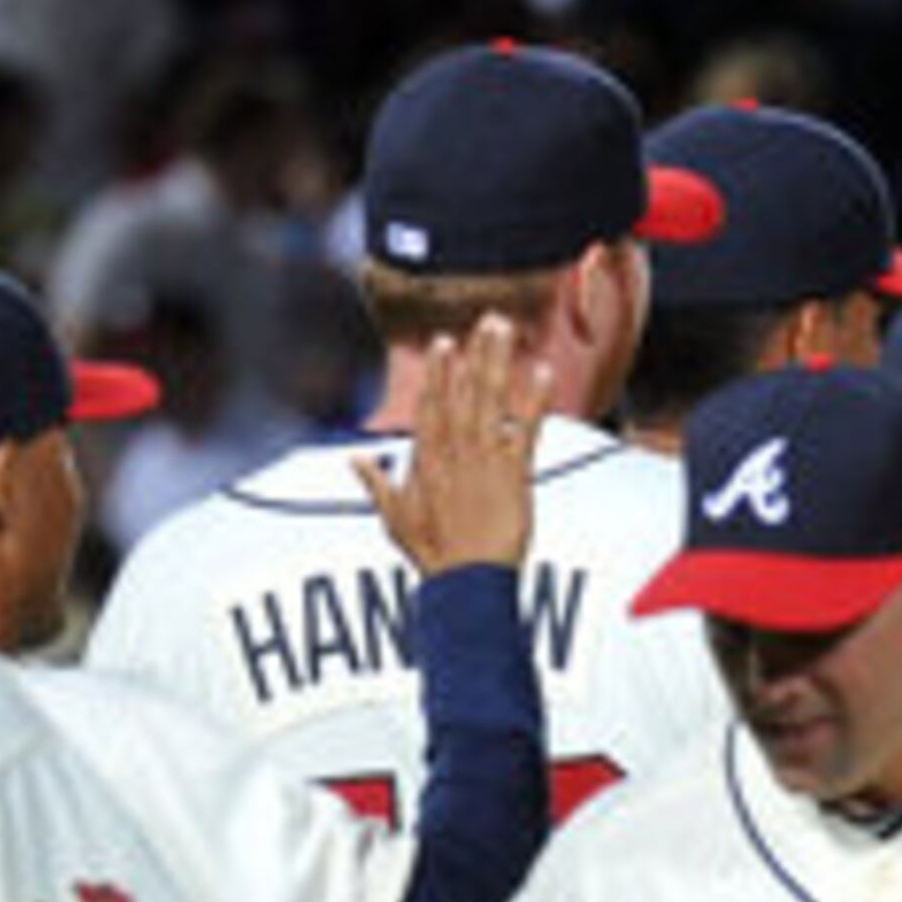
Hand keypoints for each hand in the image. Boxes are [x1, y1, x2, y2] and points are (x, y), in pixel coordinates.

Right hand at [358, 316, 546, 576]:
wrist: (467, 581)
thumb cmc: (434, 555)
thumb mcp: (396, 518)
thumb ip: (377, 483)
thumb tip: (358, 461)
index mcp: (426, 459)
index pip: (432, 405)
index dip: (439, 373)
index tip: (444, 343)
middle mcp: (454, 451)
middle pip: (463, 392)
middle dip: (475, 354)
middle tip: (487, 320)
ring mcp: (484, 459)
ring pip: (490, 400)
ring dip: (499, 362)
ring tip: (507, 330)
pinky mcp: (514, 474)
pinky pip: (526, 429)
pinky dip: (535, 400)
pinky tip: (543, 372)